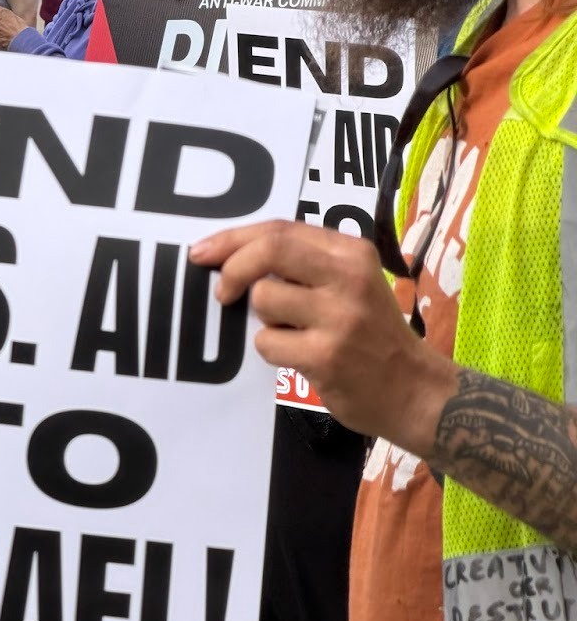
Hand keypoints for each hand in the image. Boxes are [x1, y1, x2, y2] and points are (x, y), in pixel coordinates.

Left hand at [189, 220, 457, 452]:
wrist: (416, 391)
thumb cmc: (374, 333)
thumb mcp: (352, 282)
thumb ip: (304, 261)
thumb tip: (232, 250)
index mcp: (352, 252)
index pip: (281, 229)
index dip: (234, 238)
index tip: (204, 250)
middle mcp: (349, 277)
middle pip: (270, 250)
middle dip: (233, 266)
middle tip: (222, 290)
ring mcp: (339, 317)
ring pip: (263, 300)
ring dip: (264, 319)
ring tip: (292, 331)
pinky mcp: (326, 356)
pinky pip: (268, 342)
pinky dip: (273, 350)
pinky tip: (301, 357)